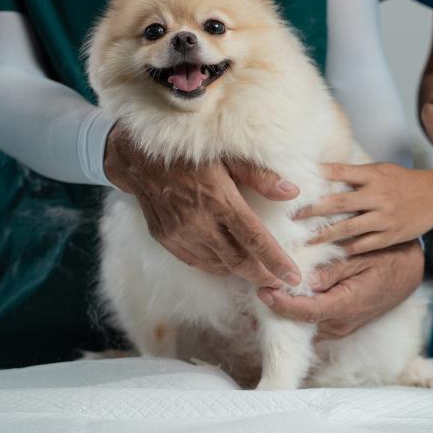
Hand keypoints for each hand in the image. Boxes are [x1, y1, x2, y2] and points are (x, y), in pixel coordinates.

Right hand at [104, 124, 301, 287]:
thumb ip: (260, 176)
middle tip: (280, 281)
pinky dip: (216, 266)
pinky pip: (196, 261)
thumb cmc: (188, 150)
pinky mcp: (165, 238)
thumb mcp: (228, 154)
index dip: (276, 261)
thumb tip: (292, 192)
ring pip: (218, 265)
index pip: (255, 239)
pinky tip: (227, 264)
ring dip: (239, 272)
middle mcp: (199, 222)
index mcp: (219, 200)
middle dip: (262, 275)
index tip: (294, 277)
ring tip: (258, 273)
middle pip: (238, 260)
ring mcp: (179, 233)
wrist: (137, 154)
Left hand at [257, 240, 423, 339]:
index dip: (282, 304)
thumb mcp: (361, 256)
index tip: (263, 291)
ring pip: (303, 326)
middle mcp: (341, 323)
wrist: (410, 270)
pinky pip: (311, 323)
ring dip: (283, 311)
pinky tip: (281, 294)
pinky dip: (295, 311)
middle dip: (275, 308)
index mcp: (347, 306)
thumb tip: (304, 279)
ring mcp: (340, 327)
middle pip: (299, 323)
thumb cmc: (388, 258)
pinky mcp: (338, 324)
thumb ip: (333, 269)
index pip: (307, 312)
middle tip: (254, 287)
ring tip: (263, 289)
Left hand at [297, 162, 432, 255]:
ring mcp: (384, 217)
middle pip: (339, 203)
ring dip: (325, 235)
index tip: (298, 183)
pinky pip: (365, 244)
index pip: (341, 172)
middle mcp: (377, 196)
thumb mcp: (381, 170)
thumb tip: (323, 172)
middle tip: (292, 216)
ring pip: (349, 228)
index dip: (319, 177)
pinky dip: (347, 248)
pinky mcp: (391, 235)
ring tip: (306, 241)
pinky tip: (332, 252)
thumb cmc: (403, 181)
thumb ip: (356, 174)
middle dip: (313, 210)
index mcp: (374, 176)